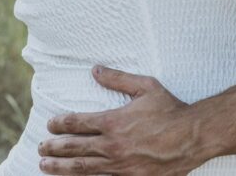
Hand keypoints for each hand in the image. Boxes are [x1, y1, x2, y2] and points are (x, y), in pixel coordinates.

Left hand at [38, 66, 204, 174]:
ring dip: (61, 168)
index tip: (50, 125)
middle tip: (41, 147)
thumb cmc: (171, 110)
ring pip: (82, 168)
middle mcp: (112, 146)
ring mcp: (120, 166)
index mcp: (114, 122)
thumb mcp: (146, 87)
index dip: (60, 124)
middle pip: (74, 148)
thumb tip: (95, 69)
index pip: (77, 123)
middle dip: (54, 147)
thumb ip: (118, 79)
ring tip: (45, 166)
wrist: (193, 137)